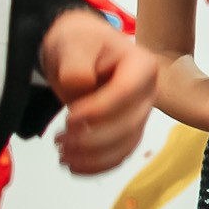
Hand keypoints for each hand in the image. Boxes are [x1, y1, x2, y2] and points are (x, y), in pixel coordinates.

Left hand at [41, 11, 158, 174]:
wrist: (77, 52)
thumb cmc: (79, 43)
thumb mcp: (73, 43)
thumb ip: (77, 65)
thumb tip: (82, 87)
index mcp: (142, 67)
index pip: (126, 94)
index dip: (99, 110)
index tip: (69, 118)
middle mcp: (148, 93)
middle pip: (128, 125)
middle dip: (93, 138)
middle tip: (60, 139)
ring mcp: (140, 114)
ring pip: (125, 145)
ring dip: (93, 156)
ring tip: (62, 154)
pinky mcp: (129, 131)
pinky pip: (120, 155)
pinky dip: (97, 165)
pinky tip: (73, 165)